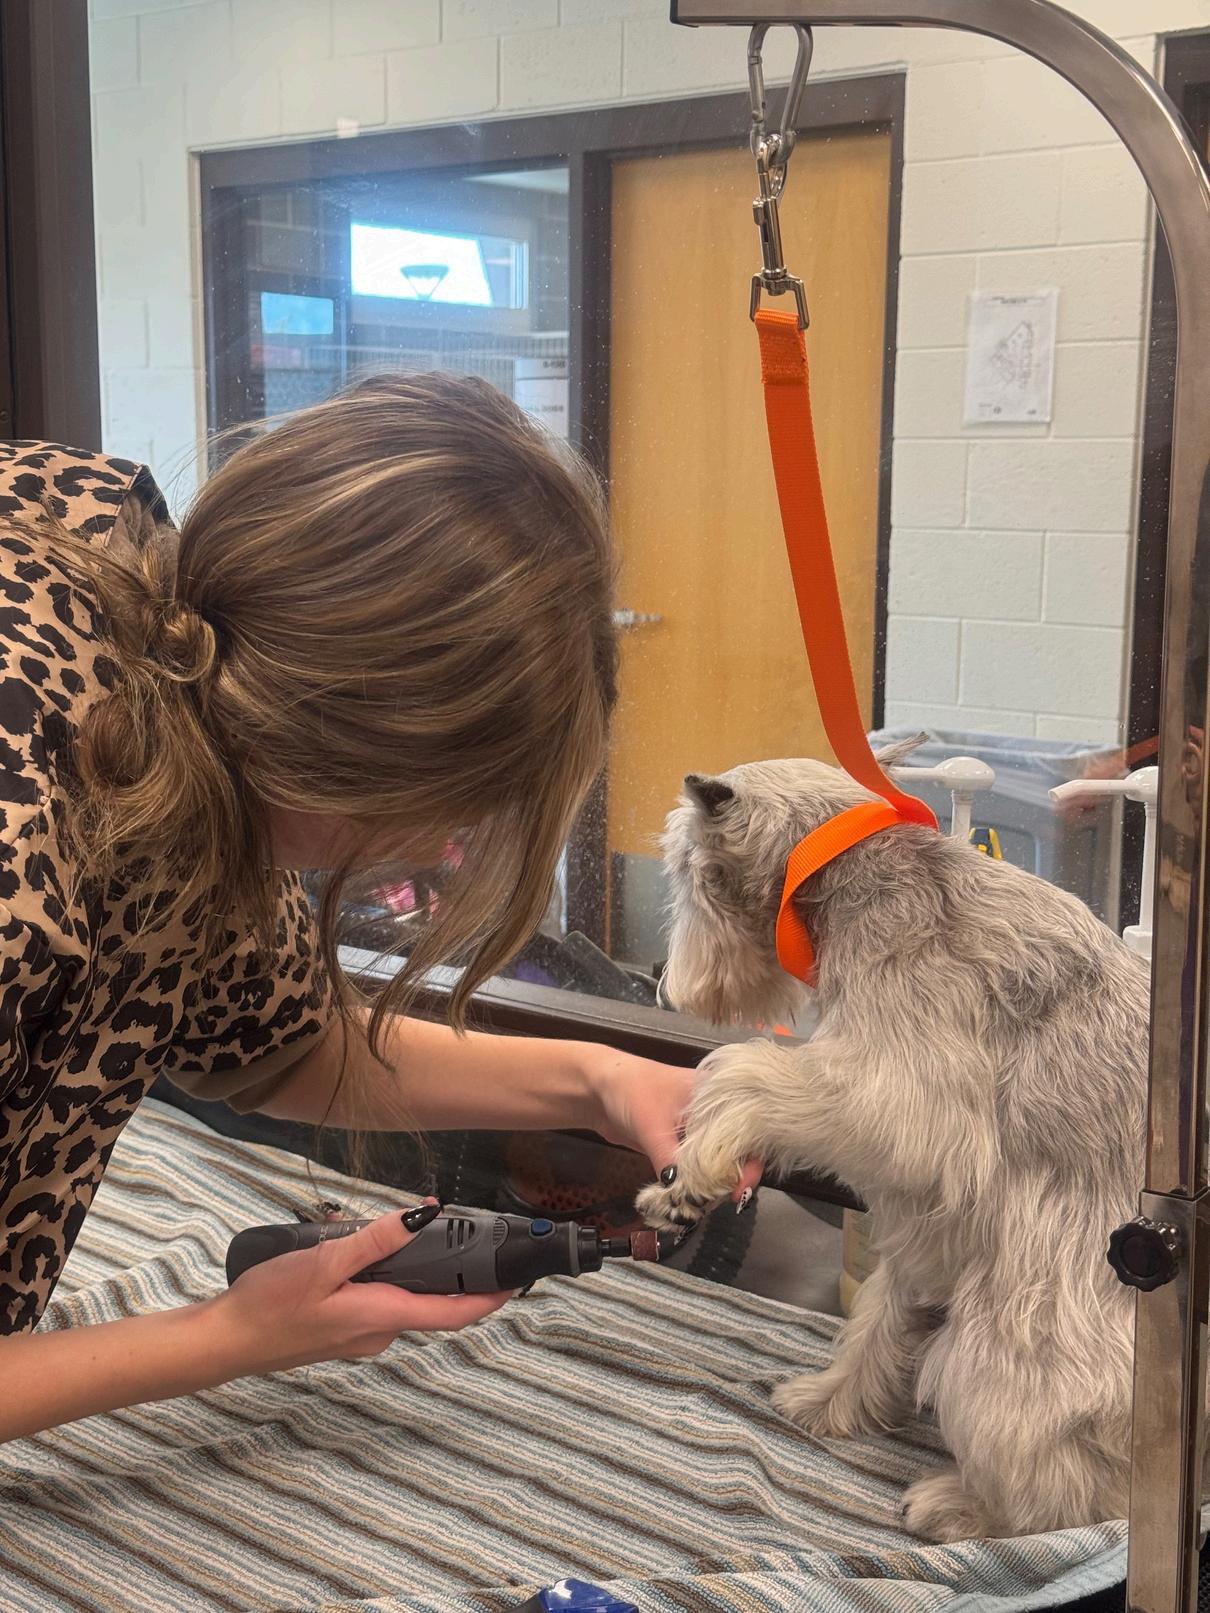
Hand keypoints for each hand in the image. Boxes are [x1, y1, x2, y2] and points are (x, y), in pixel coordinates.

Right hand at [218, 1201, 511, 1374]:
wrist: (223, 1342)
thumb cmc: (270, 1305)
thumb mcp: (324, 1262)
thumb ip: (375, 1240)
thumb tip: (422, 1218)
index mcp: (383, 1318)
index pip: (453, 1314)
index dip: (490, 1299)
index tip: (516, 1281)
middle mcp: (378, 1333)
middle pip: (427, 1298)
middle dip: (436, 1261)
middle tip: (437, 1219)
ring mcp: (358, 1335)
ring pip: (397, 1295)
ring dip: (398, 1263)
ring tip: (374, 1226)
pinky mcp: (340, 1330)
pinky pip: (373, 1299)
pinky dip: (374, 1273)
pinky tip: (346, 1249)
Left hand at [586, 1047, 761, 1205]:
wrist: (596, 1089)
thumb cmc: (630, 1090)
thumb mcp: (653, 1126)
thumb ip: (671, 1162)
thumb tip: (686, 1199)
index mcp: (718, 1095)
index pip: (747, 1133)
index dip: (749, 1163)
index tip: (739, 1190)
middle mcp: (714, 1113)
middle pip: (735, 1152)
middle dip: (728, 1179)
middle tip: (716, 1201)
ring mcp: (697, 1130)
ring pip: (715, 1163)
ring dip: (708, 1184)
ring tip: (698, 1203)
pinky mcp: (681, 1145)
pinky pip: (695, 1169)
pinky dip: (692, 1184)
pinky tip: (686, 1198)